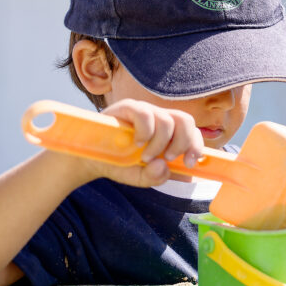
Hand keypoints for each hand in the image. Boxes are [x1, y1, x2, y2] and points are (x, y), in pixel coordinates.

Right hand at [82, 99, 204, 187]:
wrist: (89, 161)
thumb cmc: (118, 165)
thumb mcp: (141, 177)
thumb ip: (156, 176)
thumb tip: (166, 168)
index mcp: (168, 132)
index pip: (192, 130)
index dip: (196, 145)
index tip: (189, 163)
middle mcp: (159, 118)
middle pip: (185, 120)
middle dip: (182, 142)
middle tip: (168, 158)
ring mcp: (144, 111)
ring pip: (167, 119)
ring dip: (160, 143)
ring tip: (145, 157)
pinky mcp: (127, 107)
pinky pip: (145, 113)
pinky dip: (145, 132)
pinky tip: (137, 144)